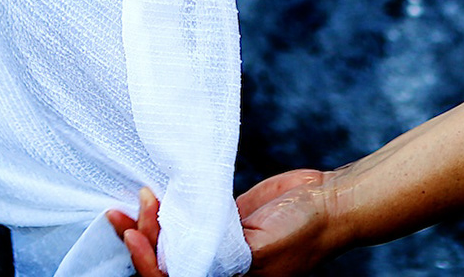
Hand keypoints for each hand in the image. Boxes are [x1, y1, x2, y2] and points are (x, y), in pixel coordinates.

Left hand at [105, 172, 343, 276]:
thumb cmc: (304, 232)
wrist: (328, 202)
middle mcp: (215, 268)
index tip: (137, 236)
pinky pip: (187, 217)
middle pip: (163, 262)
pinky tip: (153, 195)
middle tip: (134, 208)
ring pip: (170, 240)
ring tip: (135, 200)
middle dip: (141, 239)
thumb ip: (222, 257)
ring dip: (148, 224)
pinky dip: (168, 209)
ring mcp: (215, 243)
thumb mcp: (261, 250)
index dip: (148, 264)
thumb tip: (178, 261)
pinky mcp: (220, 220)